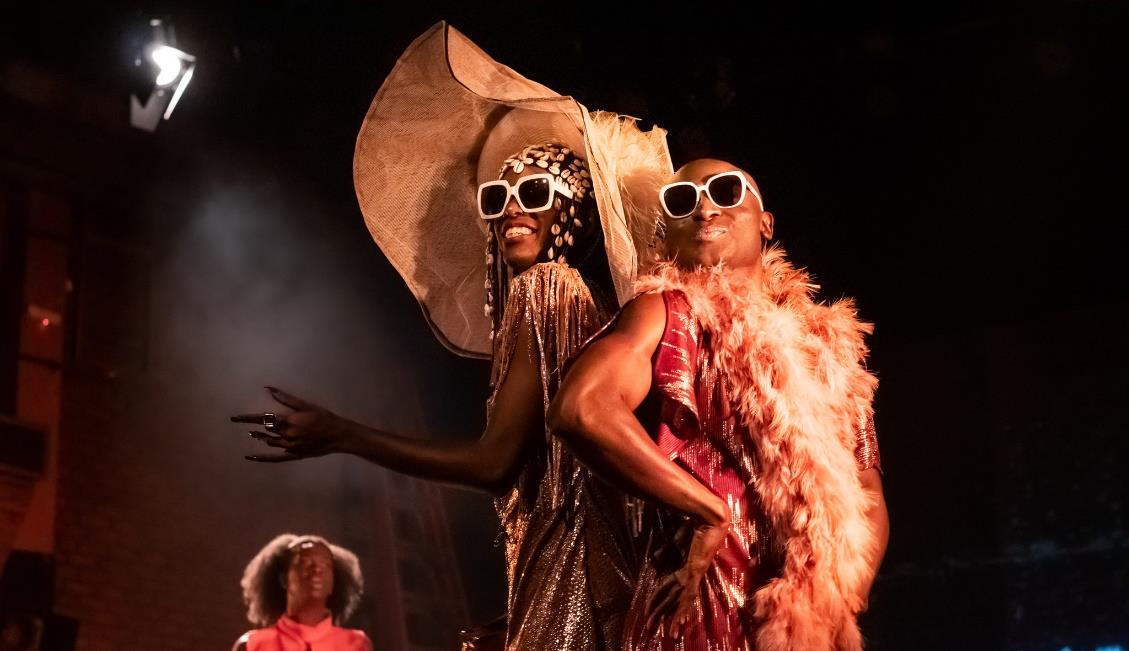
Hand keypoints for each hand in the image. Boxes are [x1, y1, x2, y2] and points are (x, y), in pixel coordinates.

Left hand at [230, 387, 347, 461]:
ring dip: (260, 438)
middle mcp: (286, 435)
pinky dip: (263, 458)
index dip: (247, 418)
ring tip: (252, 435)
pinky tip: (251, 457)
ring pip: (269, 442)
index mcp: (288, 421)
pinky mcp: (294, 455)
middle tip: (246, 425)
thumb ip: (286, 398)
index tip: (235, 418)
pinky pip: (276, 458)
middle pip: (266, 430)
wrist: (338, 435)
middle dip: (255, 427)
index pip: (263, 418)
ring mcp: (289, 446)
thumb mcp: (306, 405)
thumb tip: (268, 389)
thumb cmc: (324, 417)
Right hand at [644, 518, 728, 638]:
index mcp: (684, 571)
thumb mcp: (675, 543)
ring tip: (671, 635)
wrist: (707, 519)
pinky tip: (682, 619)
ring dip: (675, 618)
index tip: (648, 612)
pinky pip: (690, 593)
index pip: (666, 590)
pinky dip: (686, 607)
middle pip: (673, 601)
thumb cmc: (693, 528)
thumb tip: (656, 558)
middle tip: (652, 630)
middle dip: (663, 617)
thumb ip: (666, 551)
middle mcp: (690, 577)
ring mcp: (694, 575)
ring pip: (683, 602)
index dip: (656, 601)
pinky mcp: (696, 571)